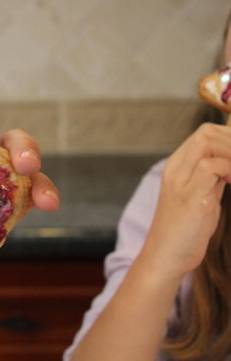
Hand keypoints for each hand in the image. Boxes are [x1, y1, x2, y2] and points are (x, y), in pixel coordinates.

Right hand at [143, 123, 230, 280]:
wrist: (166, 256)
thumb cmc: (186, 230)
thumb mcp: (203, 196)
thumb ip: (214, 178)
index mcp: (177, 167)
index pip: (205, 134)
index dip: (230, 138)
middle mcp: (176, 169)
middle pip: (207, 133)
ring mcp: (181, 182)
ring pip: (208, 144)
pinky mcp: (190, 198)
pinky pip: (212, 168)